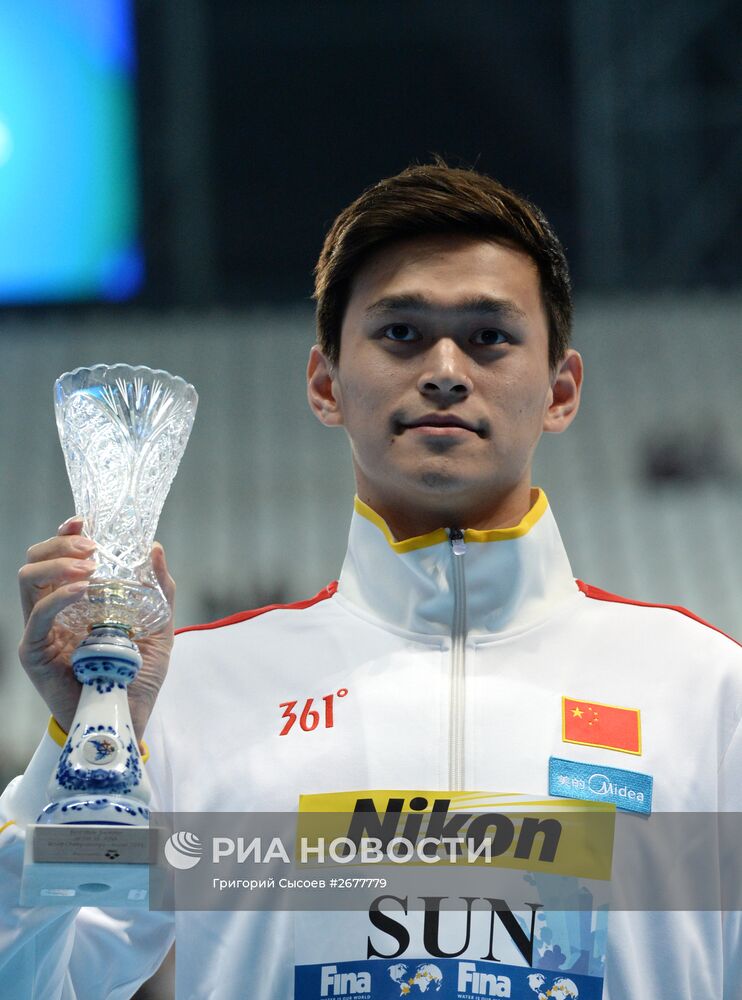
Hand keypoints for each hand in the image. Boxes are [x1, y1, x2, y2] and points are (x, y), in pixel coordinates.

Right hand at [18, 516, 174, 740]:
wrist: (129, 719)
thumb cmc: (136, 676)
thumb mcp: (158, 626)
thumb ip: (159, 590)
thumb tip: (155, 549)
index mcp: (74, 602)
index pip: (57, 558)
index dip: (65, 534)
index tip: (84, 521)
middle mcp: (52, 612)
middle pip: (35, 560)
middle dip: (61, 544)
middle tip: (92, 548)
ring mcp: (40, 631)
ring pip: (27, 579)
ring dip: (57, 564)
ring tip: (89, 567)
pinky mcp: (35, 653)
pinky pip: (37, 616)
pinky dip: (58, 596)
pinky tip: (83, 590)